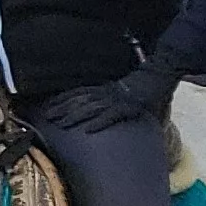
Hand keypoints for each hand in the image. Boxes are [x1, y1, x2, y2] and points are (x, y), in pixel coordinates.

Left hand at [32, 65, 176, 133]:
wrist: (159, 75)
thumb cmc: (141, 85)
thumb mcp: (120, 90)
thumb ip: (108, 98)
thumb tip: (95, 109)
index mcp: (104, 88)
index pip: (78, 92)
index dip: (62, 99)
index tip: (47, 106)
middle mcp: (107, 93)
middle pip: (79, 100)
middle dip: (62, 109)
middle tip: (47, 117)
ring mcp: (117, 100)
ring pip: (91, 108)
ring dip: (74, 117)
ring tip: (61, 125)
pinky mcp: (128, 107)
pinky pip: (111, 116)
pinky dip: (99, 123)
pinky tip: (88, 130)